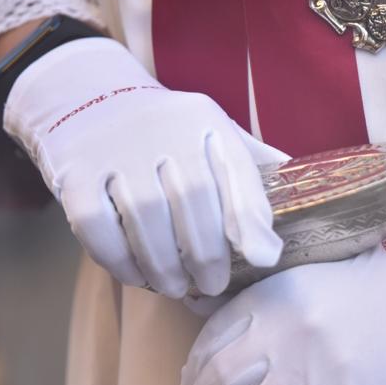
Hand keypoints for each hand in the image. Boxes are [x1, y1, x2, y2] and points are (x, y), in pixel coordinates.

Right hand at [4, 38, 286, 297]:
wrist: (84, 97)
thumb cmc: (166, 131)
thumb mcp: (213, 133)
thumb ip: (252, 166)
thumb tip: (312, 191)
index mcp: (205, 122)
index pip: (236, 171)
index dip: (251, 220)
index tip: (263, 259)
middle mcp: (161, 129)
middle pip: (192, 199)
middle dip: (207, 254)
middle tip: (214, 284)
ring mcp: (113, 149)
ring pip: (144, 217)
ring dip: (165, 264)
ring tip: (178, 287)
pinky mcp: (72, 172)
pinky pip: (96, 225)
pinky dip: (120, 259)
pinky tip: (138, 277)